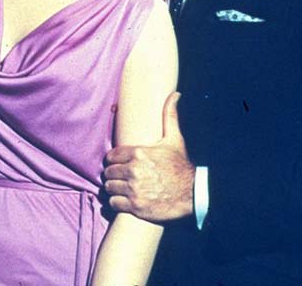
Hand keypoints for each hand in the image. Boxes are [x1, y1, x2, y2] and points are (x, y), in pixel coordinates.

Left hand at [103, 92, 194, 221]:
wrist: (193, 194)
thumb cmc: (181, 166)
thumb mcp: (175, 140)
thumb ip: (169, 116)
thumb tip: (175, 95)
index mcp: (139, 153)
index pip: (111, 156)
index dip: (113, 160)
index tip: (117, 164)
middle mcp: (134, 171)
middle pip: (108, 172)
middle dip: (112, 174)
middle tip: (118, 177)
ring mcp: (134, 189)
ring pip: (109, 188)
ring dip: (112, 189)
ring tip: (119, 189)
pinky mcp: (135, 206)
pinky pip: (114, 203)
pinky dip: (116, 203)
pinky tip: (123, 200)